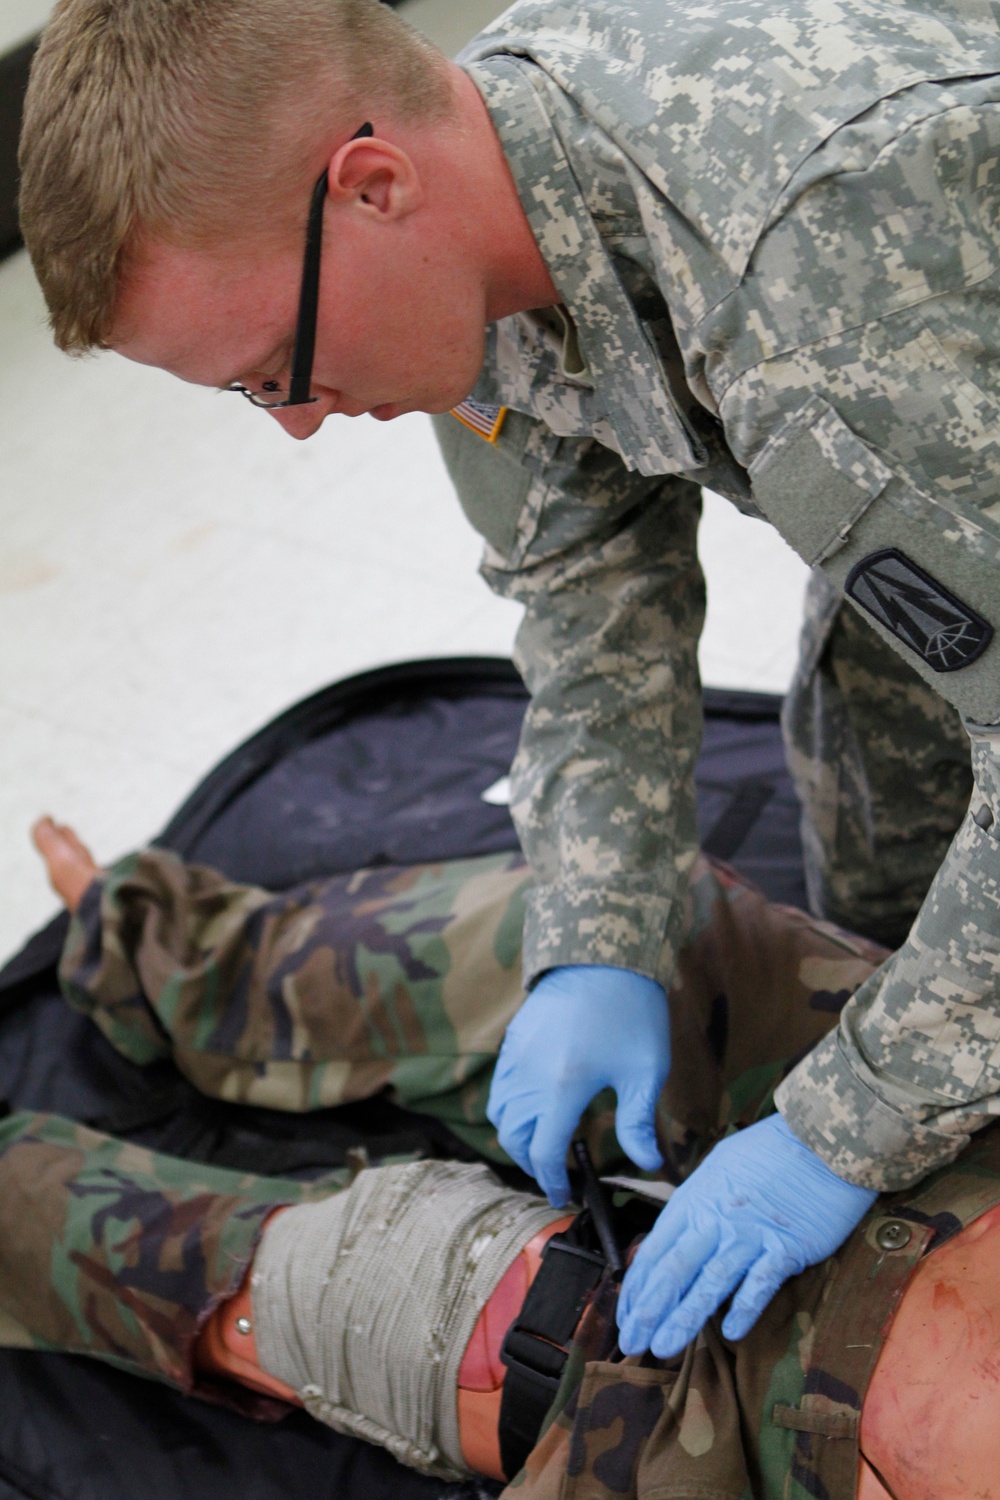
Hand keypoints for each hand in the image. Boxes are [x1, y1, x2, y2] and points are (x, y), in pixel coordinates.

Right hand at [487, 964, 669, 1205]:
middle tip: (556, 1173)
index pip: (544, 1151)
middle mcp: (530, 1076)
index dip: (553, 1181)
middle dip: (532, 1163)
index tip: (564, 1196)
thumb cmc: (632, 1012)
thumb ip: (639, 1122)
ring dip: (516, 1138)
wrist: (603, 957)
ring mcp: (516, 1058)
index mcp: (563, 1088)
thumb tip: (647, 1163)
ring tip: (543, 1144)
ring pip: (499, 1114)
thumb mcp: (645, 1071)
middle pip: (513, 1138)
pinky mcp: (513, 1042)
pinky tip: (537, 1108)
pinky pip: (500, 1088)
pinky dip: (510, 1110)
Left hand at [617, 1113, 876, 1357]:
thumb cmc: (769, 1153)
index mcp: (694, 1200)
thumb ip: (697, 1206)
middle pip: (674, 1269)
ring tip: (664, 1348)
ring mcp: (750, 1233)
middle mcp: (716, 1218)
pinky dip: (744, 1306)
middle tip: (632, 1344)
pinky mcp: (787, 1245)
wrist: (819, 1140)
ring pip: (710, 1281)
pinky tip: (730, 1332)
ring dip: (685, 1317)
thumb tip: (677, 1240)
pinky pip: (760, 1281)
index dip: (637, 1288)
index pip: (656, 1251)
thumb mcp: (718, 1170)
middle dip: (649, 1310)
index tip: (625, 1317)